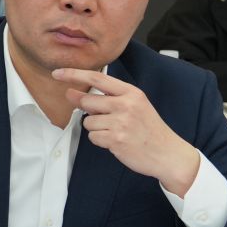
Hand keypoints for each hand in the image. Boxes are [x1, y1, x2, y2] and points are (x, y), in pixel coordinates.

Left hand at [54, 68, 200, 195]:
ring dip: (97, 129)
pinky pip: (93, 137)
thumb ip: (105, 98)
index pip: (97, 78)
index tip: (57, 73)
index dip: (74, 74)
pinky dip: (101, 140)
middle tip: (106, 118)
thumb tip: (71, 93)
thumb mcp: (133, 106)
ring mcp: (121, 122)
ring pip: (88, 122)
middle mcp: (126, 105)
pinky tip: (117, 141)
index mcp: (131, 93)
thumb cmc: (148, 129)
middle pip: (88, 101)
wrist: (168, 153)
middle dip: (87, 110)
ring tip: (118, 132)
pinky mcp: (116, 139)